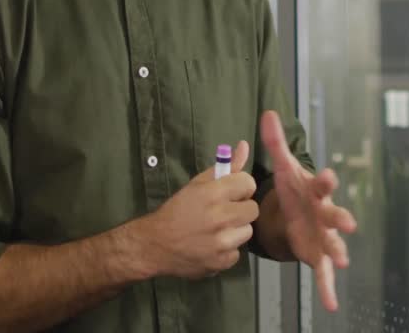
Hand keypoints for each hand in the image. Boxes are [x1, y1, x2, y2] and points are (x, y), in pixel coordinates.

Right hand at [138, 141, 259, 278]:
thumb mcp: (198, 184)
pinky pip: (237, 253)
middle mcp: (221, 217)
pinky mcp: (221, 262)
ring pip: (247, 231)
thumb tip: (244, 146)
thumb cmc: (177, 210)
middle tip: (224, 213)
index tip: (230, 194)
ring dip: (235, 230)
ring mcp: (222, 242)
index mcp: (213, 193)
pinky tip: (212, 246)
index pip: (249, 183)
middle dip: (240, 210)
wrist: (154, 245)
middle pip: (253, 209)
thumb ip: (226, 167)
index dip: (240, 188)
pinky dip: (227, 250)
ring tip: (217, 230)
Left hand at [260, 110, 358, 310]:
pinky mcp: (316, 254)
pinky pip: (322, 272)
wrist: (297, 212)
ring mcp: (323, 235)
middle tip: (348, 223)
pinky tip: (331, 304)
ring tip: (342, 261)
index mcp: (315, 191)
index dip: (326, 181)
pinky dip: (327, 288)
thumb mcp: (283, 167)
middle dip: (341, 218)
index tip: (330, 176)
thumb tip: (267, 112)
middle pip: (334, 214)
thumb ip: (275, 143)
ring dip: (337, 252)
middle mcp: (324, 213)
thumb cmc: (294, 189)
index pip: (321, 184)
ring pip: (333, 244)